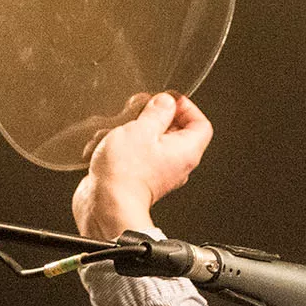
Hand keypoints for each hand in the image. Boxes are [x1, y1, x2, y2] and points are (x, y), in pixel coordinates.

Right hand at [72, 92, 212, 240]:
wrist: (106, 205)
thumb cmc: (126, 173)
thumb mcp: (141, 129)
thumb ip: (156, 112)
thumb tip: (165, 102)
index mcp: (186, 151)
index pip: (201, 124)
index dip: (186, 108)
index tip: (167, 100)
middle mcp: (177, 164)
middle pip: (175, 131)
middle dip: (154, 116)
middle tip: (138, 109)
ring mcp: (158, 172)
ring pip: (151, 142)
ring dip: (132, 131)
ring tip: (117, 129)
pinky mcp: (139, 178)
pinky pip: (135, 155)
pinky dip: (121, 146)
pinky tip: (104, 144)